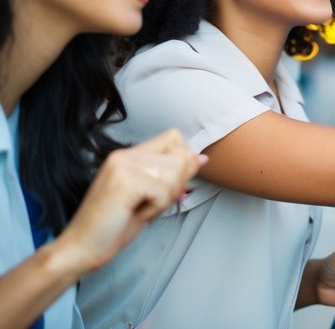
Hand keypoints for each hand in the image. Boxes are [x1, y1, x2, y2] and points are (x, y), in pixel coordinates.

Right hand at [53, 128, 203, 273]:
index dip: (181, 162)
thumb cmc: (115, 226)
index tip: (166, 186)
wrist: (81, 248)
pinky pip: (164, 190)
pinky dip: (156, 207)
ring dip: (164, 198)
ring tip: (141, 208)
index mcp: (129, 155)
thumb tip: (201, 158)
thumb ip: (173, 175)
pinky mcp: (125, 181)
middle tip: (150, 202)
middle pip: (180, 155)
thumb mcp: (150, 197)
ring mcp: (123, 166)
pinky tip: (136, 213)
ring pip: (174, 172)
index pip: (174, 138)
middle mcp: (124, 154)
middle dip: (175, 184)